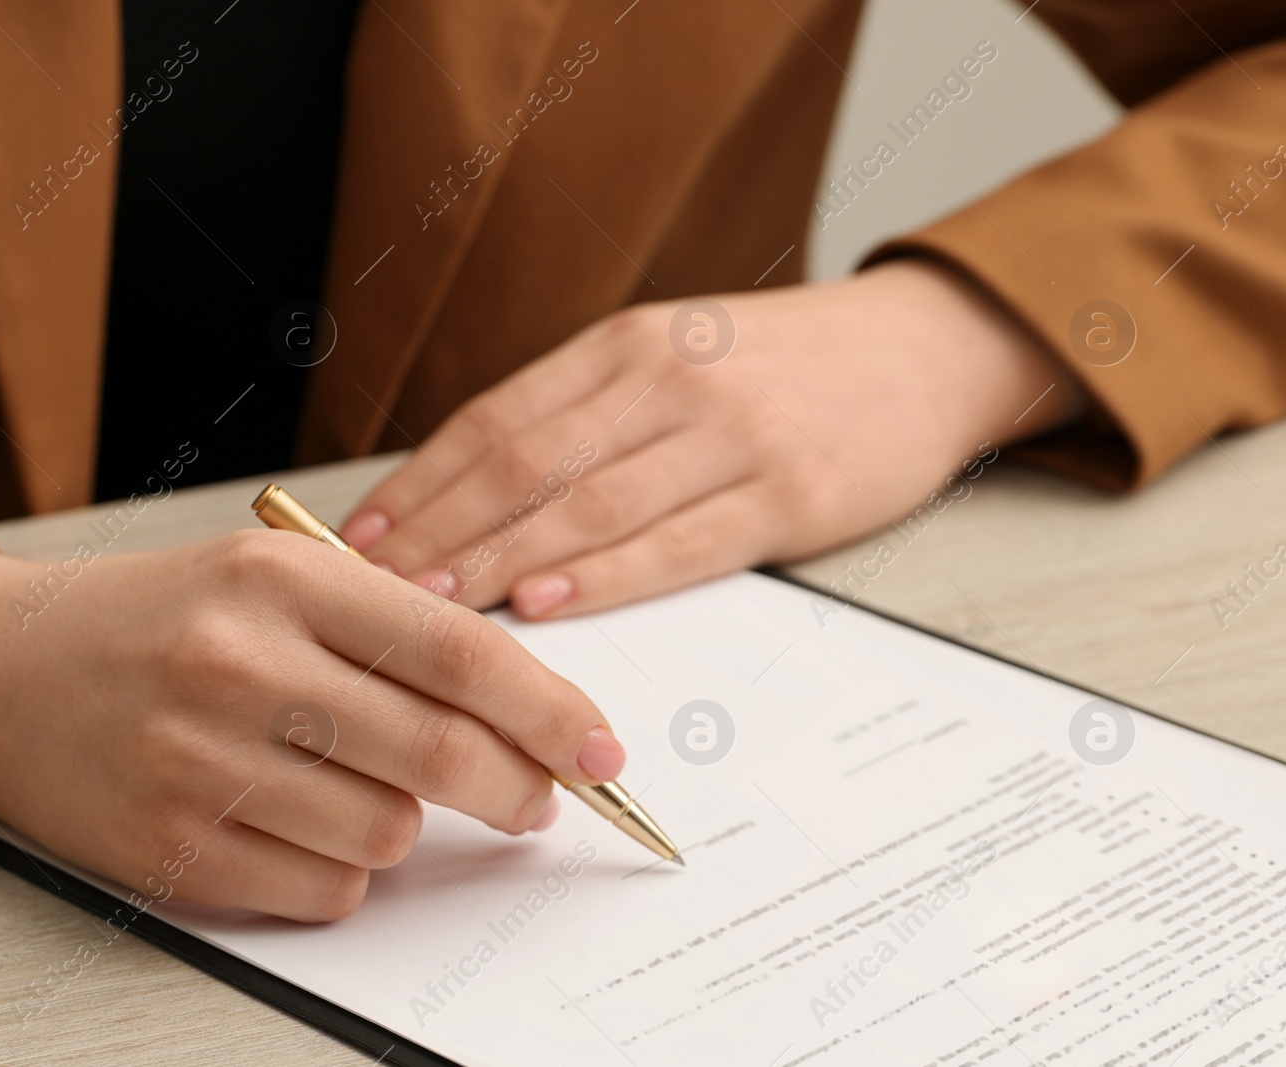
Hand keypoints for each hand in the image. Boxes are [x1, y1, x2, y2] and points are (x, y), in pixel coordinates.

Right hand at [0, 532, 625, 920]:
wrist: (2, 673)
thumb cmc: (161, 619)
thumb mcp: (271, 578)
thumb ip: (388, 628)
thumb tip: (523, 709)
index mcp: (282, 580)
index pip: (458, 649)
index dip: (548, 708)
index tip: (600, 750)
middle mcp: (241, 665)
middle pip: (439, 754)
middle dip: (516, 789)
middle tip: (537, 801)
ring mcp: (201, 762)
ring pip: (388, 833)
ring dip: (405, 825)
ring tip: (358, 787)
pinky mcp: (172, 847)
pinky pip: (323, 888)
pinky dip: (341, 870)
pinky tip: (301, 824)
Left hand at [341, 260, 1085, 616]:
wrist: (925, 349)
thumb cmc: (779, 367)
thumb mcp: (674, 355)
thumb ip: (586, 413)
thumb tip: (474, 493)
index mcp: (626, 344)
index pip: (495, 419)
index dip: (420, 483)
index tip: (359, 538)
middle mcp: (667, 378)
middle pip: (524, 464)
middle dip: (437, 532)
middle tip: (370, 590)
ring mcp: (729, 434)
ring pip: (586, 504)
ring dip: (499, 561)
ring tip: (431, 608)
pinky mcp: (788, 493)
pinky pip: (676, 542)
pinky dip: (603, 577)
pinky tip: (546, 605)